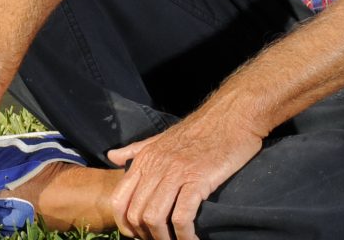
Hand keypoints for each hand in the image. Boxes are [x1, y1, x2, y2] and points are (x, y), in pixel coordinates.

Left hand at [107, 113, 261, 239]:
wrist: (232, 116)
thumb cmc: (200, 130)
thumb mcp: (160, 138)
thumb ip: (136, 150)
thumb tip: (112, 156)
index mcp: (144, 159)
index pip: (119, 200)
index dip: (125, 224)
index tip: (138, 236)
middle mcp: (155, 167)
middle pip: (136, 214)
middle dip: (146, 236)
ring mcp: (175, 173)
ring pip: (154, 218)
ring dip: (163, 239)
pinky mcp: (198, 179)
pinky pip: (182, 217)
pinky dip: (184, 236)